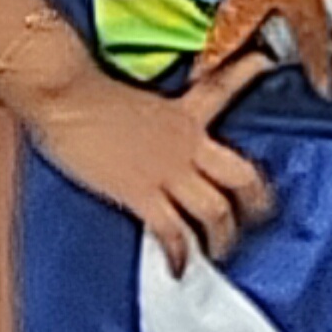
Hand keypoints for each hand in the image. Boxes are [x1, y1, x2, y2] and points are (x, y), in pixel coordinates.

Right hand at [25, 49, 277, 272]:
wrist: (64, 94)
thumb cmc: (81, 92)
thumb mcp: (129, 100)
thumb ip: (147, 118)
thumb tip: (137, 131)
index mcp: (183, 113)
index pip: (223, 88)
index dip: (249, 74)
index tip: (267, 63)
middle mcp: (186, 142)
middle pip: (242, 175)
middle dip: (257, 202)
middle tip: (258, 218)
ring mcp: (168, 170)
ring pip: (216, 211)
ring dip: (221, 238)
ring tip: (217, 252)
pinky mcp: (143, 193)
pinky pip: (173, 231)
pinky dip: (179, 254)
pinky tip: (178, 268)